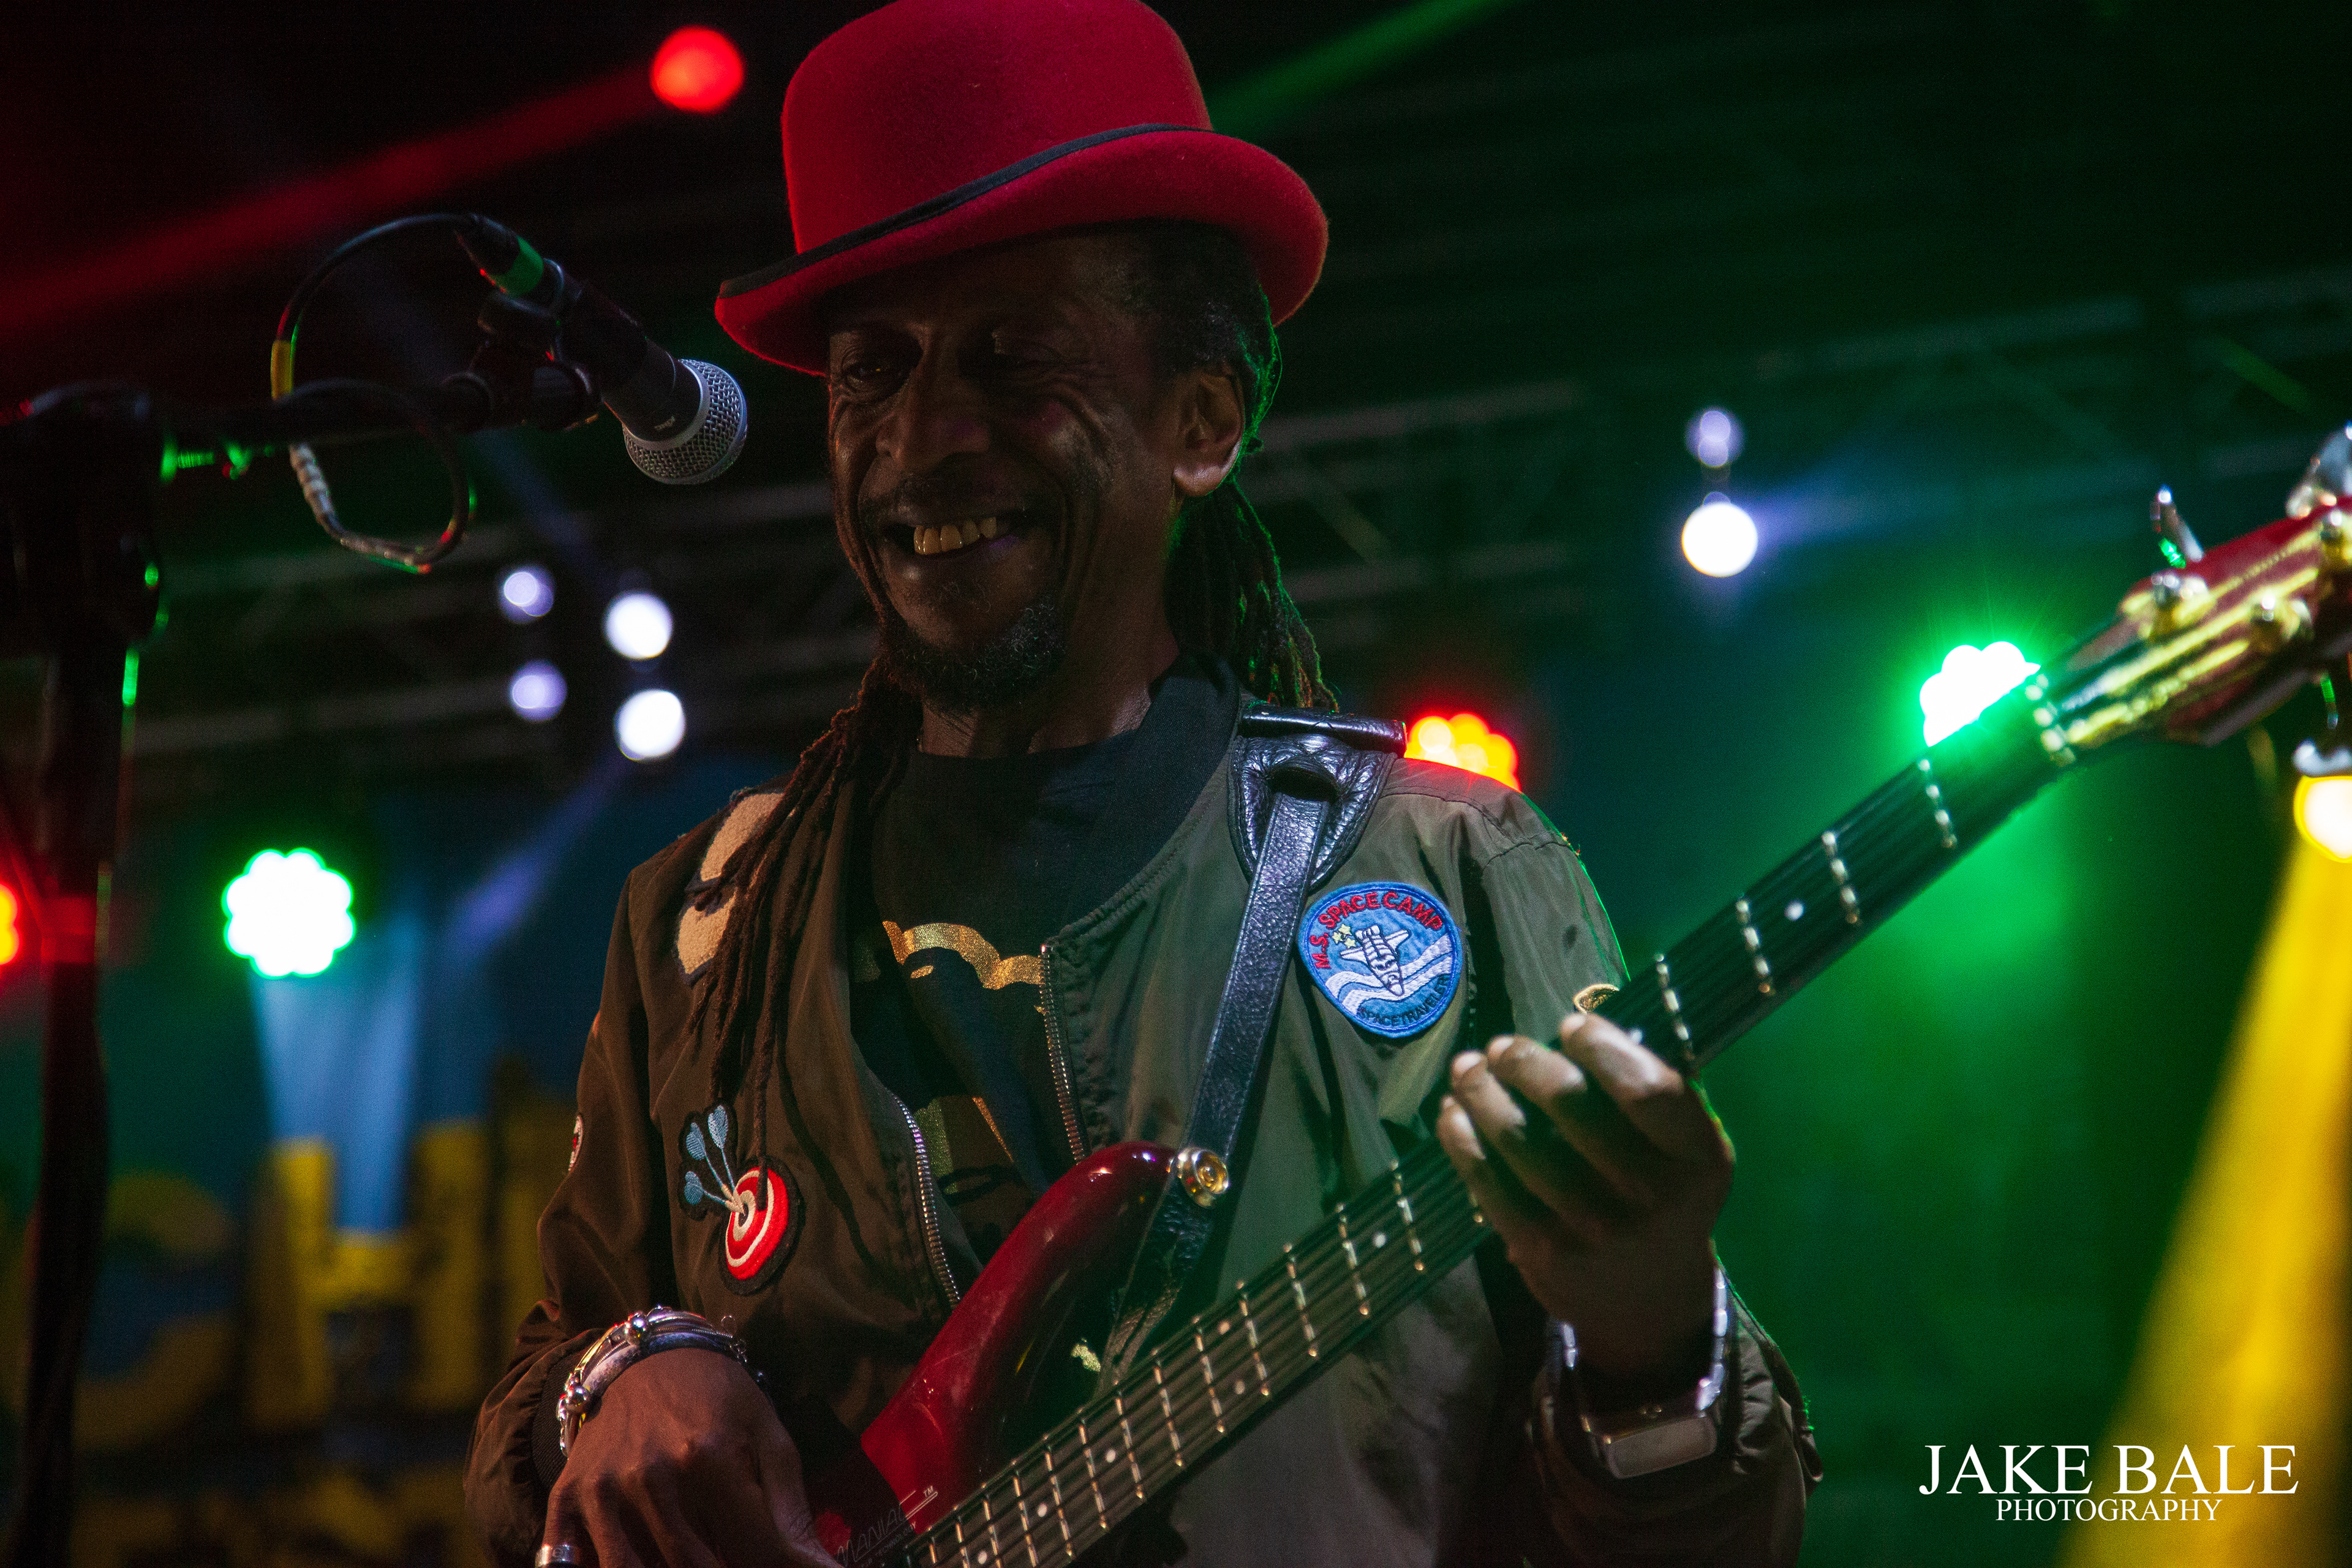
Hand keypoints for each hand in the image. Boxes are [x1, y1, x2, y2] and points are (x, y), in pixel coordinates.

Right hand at [542, 1347, 836, 1567]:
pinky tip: (642, 1559)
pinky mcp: (568, 1497)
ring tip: (698, 1555)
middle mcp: (653, 1476)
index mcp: (710, 1457)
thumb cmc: (719, 1399)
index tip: (790, 1567)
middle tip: (739, 1558)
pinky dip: (604, 1567)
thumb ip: (791, 1509)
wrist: (647, 1356)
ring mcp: (605, 1490)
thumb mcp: (769, 1436)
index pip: (757, 1550)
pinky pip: (577, 1562)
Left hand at [1435, 1011, 1731, 1380]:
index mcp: (1698, 1158)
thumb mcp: (1685, 1150)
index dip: (1602, 1047)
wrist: (1650, 1302)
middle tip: (1502, 1046)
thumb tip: (1572, 1028)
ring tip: (1467, 1068)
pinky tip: (1454, 1112)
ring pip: (1519, 1140)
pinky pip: (1489, 1181)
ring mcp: (1592, 1228)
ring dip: (1481, 1092)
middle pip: (1571, 1106)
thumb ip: (1647, 1094)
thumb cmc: (1663, 1197)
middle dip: (1525, 1062)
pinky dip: (1462, 1137)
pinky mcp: (1542, 1251)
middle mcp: (1650, 1195)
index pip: (1646, 1089)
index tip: (1571, 1026)